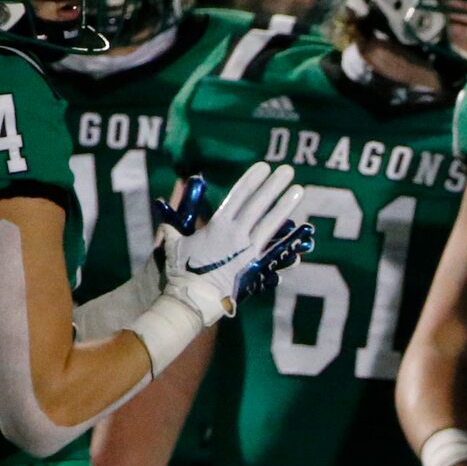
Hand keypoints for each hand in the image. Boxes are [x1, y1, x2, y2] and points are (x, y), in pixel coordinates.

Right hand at [162, 162, 314, 323]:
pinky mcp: (256, 267)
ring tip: (299, 190)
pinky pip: (276, 253)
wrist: (194, 298)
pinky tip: (302, 235)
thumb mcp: (174, 247)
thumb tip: (164, 223)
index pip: (238, 196)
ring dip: (286, 206)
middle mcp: (236, 234)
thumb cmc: (182, 273)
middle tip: (287, 170)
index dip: (251, 180)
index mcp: (217, 225)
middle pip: (258, 205)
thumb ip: (172, 232)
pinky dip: (289, 244)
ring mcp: (248, 250)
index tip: (263, 167)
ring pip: (271, 223)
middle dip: (273, 186)